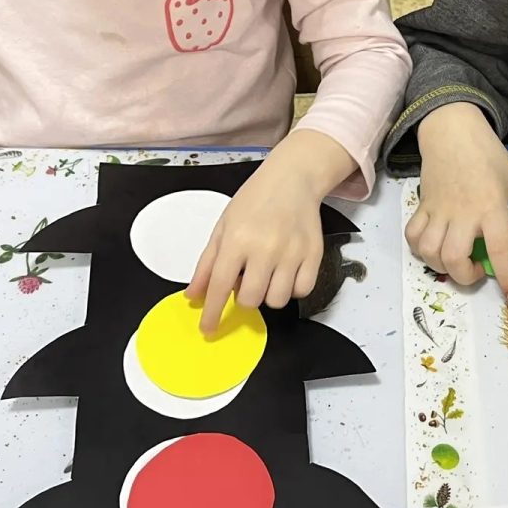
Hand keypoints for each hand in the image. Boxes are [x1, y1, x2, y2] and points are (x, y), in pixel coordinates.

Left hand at [186, 130, 354, 334]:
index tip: (208, 329)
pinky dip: (292, 289)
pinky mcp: (314, 254)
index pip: (219, 286)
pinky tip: (285, 273)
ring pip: (276, 300)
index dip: (212, 313)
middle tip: (246, 279)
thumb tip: (194, 295)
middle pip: (250, 299)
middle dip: (243, 298)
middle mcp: (265, 247)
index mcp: (237, 239)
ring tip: (267, 274)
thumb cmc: (254, 201)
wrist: (292, 179)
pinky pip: (302, 291)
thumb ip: (207, 264)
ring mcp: (292, 252)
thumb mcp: (223, 227)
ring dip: (267, 294)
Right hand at [405, 102, 507, 301]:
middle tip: (477, 272)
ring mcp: (440, 211)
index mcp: (491, 208)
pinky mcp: (423, 205)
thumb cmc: (487, 154)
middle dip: (465, 277)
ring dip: (441, 266)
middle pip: (455, 259)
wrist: (452, 131)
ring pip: (430, 252)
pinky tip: (432, 248)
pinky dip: (419, 248)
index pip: (500, 250)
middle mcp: (463, 215)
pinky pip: (413, 235)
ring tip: (455, 262)